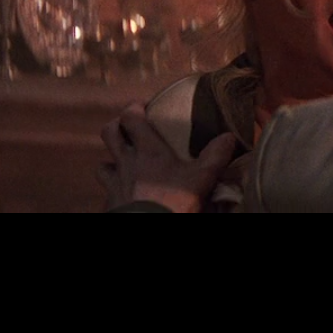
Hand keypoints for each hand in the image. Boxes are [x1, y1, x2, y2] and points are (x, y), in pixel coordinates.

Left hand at [98, 101, 237, 212]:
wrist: (150, 225)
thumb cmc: (174, 200)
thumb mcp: (202, 178)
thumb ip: (215, 155)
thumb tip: (229, 136)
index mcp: (147, 151)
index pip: (130, 118)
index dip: (134, 108)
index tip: (144, 107)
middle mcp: (126, 162)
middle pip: (109, 133)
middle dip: (116, 126)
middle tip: (128, 129)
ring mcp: (115, 184)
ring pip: (102, 165)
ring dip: (111, 162)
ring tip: (123, 165)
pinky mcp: (110, 203)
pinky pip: (107, 193)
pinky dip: (113, 191)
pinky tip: (124, 195)